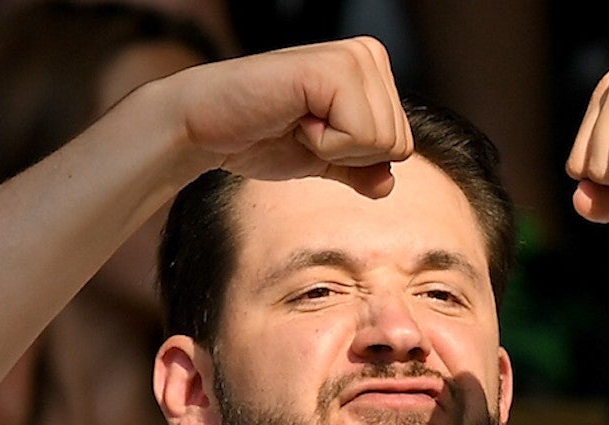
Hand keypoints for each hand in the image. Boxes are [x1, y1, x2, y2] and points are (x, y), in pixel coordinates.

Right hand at [166, 37, 412, 197]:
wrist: (207, 129)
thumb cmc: (259, 137)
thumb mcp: (323, 159)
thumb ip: (359, 169)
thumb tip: (388, 184)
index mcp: (372, 71)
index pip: (402, 145)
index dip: (355, 158)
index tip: (312, 134)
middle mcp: (367, 55)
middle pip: (398, 144)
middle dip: (348, 154)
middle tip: (302, 129)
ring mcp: (351, 58)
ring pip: (383, 142)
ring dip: (333, 148)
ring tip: (296, 122)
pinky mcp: (332, 70)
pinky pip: (359, 136)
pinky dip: (323, 144)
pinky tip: (293, 119)